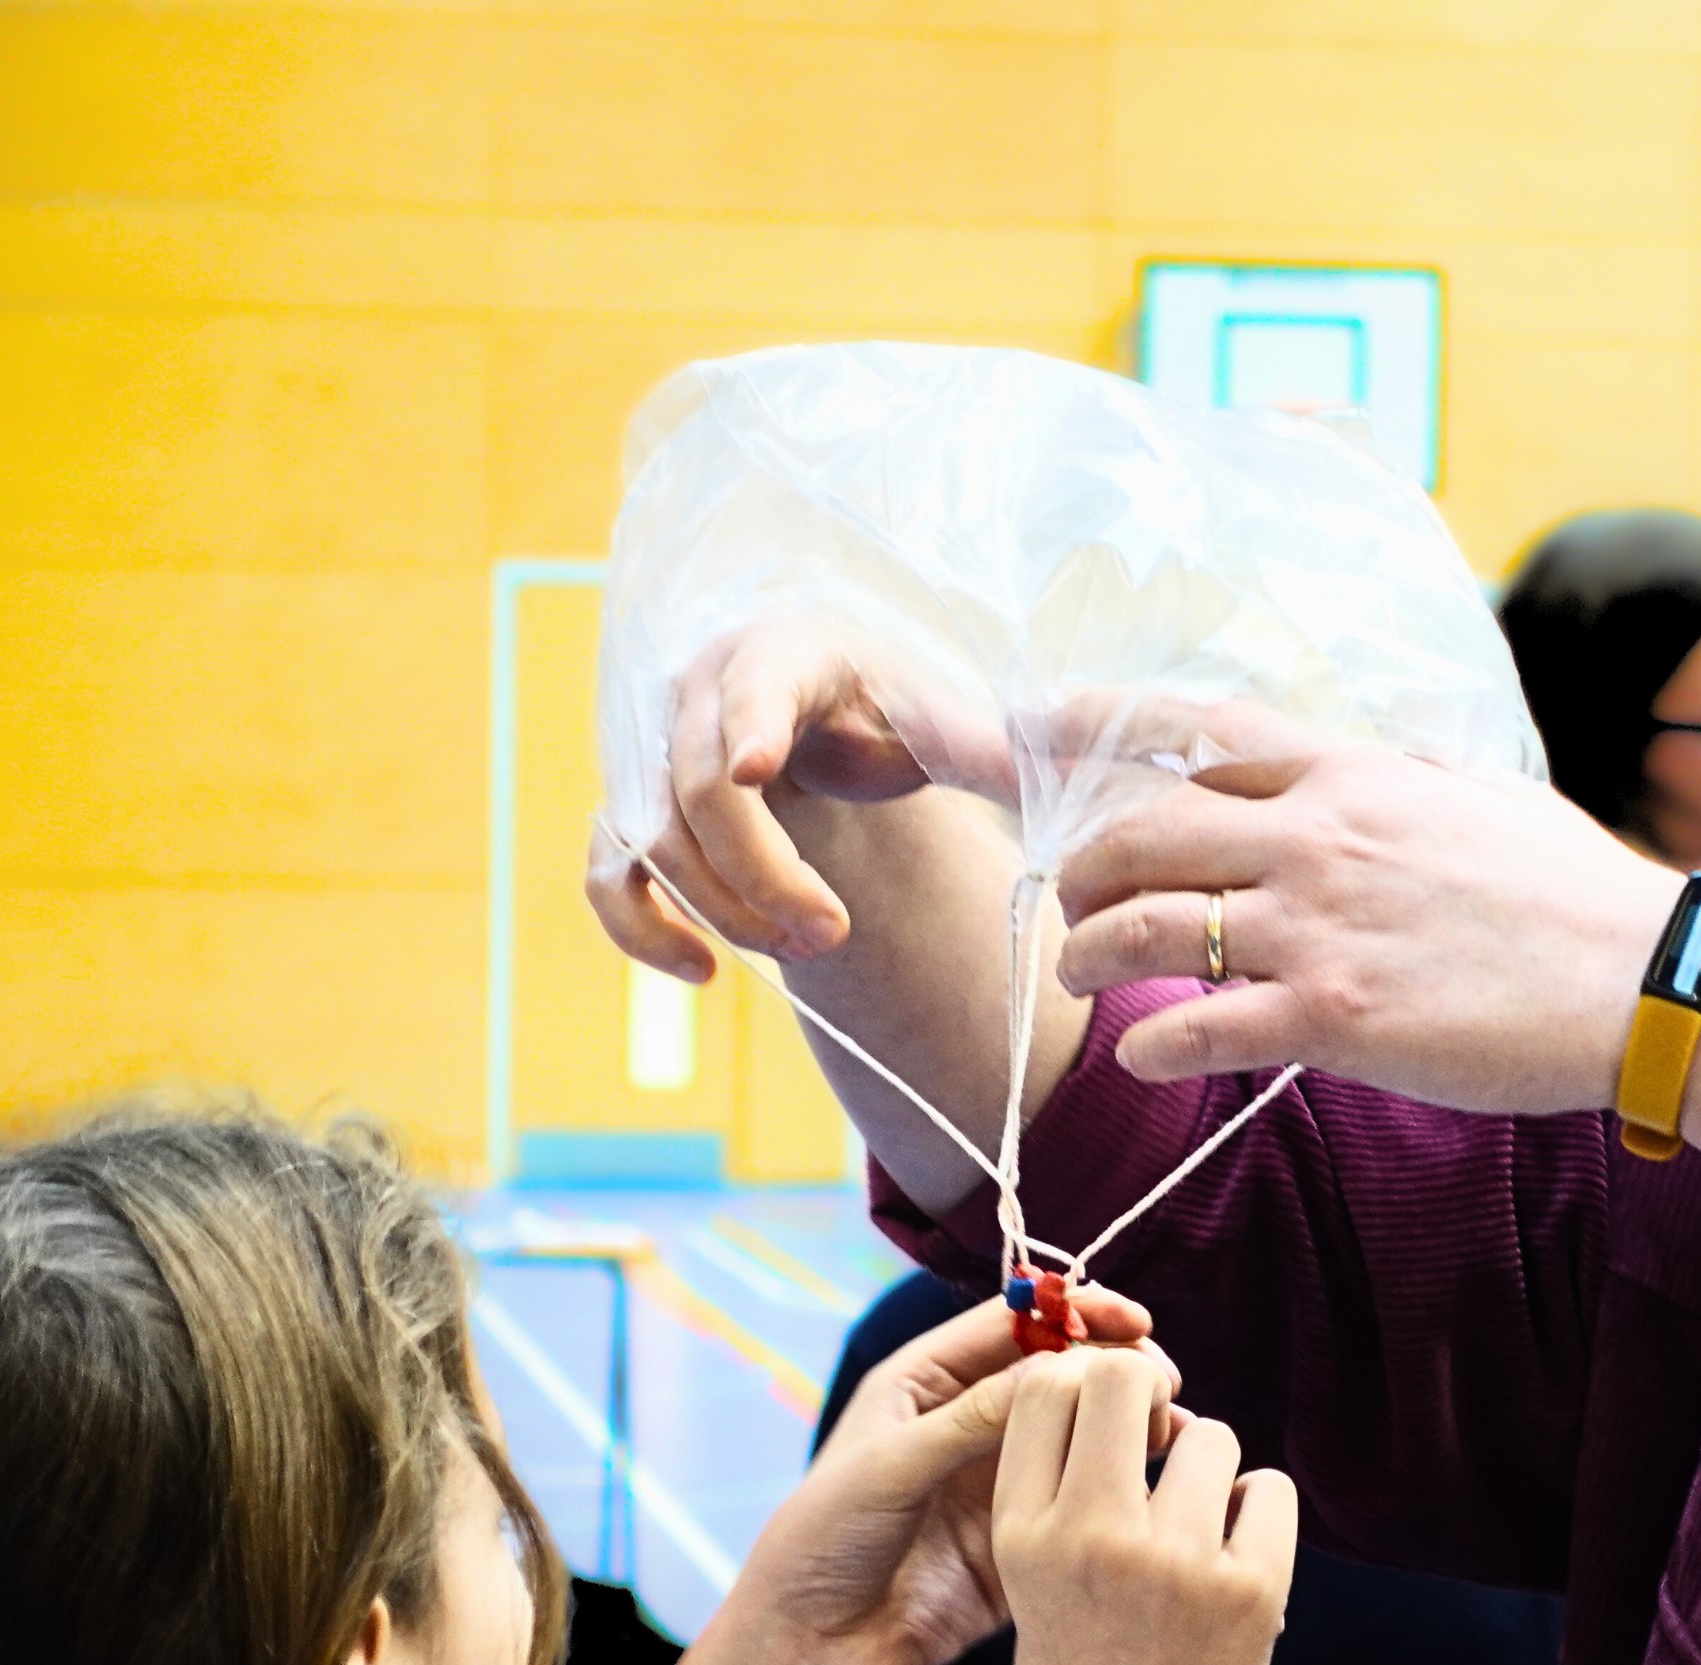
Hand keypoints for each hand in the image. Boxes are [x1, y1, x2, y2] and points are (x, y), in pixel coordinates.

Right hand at [587, 618, 1017, 980]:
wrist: (825, 720)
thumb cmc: (888, 715)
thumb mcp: (944, 725)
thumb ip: (1003, 751)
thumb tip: (1093, 761)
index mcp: (783, 656)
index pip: (755, 688)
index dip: (751, 724)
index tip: (755, 767)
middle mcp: (699, 696)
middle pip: (700, 792)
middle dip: (762, 876)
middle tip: (832, 935)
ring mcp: (654, 756)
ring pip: (654, 842)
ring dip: (726, 910)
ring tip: (808, 949)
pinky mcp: (632, 816)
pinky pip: (607, 876)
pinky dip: (640, 928)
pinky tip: (702, 973)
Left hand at [711, 1289, 1171, 1664]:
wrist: (815, 1648)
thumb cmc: (824, 1540)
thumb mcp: (892, 1464)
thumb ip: (973, 1416)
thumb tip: (1061, 1368)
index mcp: (924, 1383)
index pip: (1012, 1324)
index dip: (1075, 1314)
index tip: (1133, 1323)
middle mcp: (967, 1422)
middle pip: (1057, 1373)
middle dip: (1111, 1369)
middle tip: (1162, 1382)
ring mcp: (998, 1478)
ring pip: (1077, 1432)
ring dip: (1125, 1423)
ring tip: (1172, 1429)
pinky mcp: (1021, 1535)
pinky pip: (1077, 1495)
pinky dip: (1118, 1482)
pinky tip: (1156, 1481)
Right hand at [991, 1347, 1298, 1664]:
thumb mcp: (1028, 1587)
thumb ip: (1053, 1493)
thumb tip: (1106, 1386)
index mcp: (1024, 1535)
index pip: (1045, 1388)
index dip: (1082, 1385)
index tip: (1106, 1421)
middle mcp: (1092, 1537)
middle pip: (1122, 1378)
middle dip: (1148, 1393)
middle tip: (1160, 1437)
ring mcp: (1175, 1561)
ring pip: (1212, 1436)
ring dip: (1211, 1469)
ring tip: (1198, 1529)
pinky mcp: (1251, 1587)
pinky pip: (1269, 1490)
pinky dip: (1259, 1514)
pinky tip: (1236, 1558)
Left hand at [1046, 704, 1682, 1115]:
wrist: (1643, 983)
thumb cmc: (1578, 897)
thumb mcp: (1483, 799)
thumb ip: (1406, 781)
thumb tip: (1374, 767)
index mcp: (1354, 774)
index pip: (1202, 731)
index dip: (1105, 720)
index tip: (1039, 719)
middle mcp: (1318, 836)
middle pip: (1142, 831)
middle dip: (1081, 865)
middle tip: (1067, 899)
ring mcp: (1317, 926)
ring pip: (1142, 927)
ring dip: (1086, 953)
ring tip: (1078, 973)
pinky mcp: (1330, 1017)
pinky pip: (1193, 1027)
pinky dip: (1148, 1042)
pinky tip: (1143, 1054)